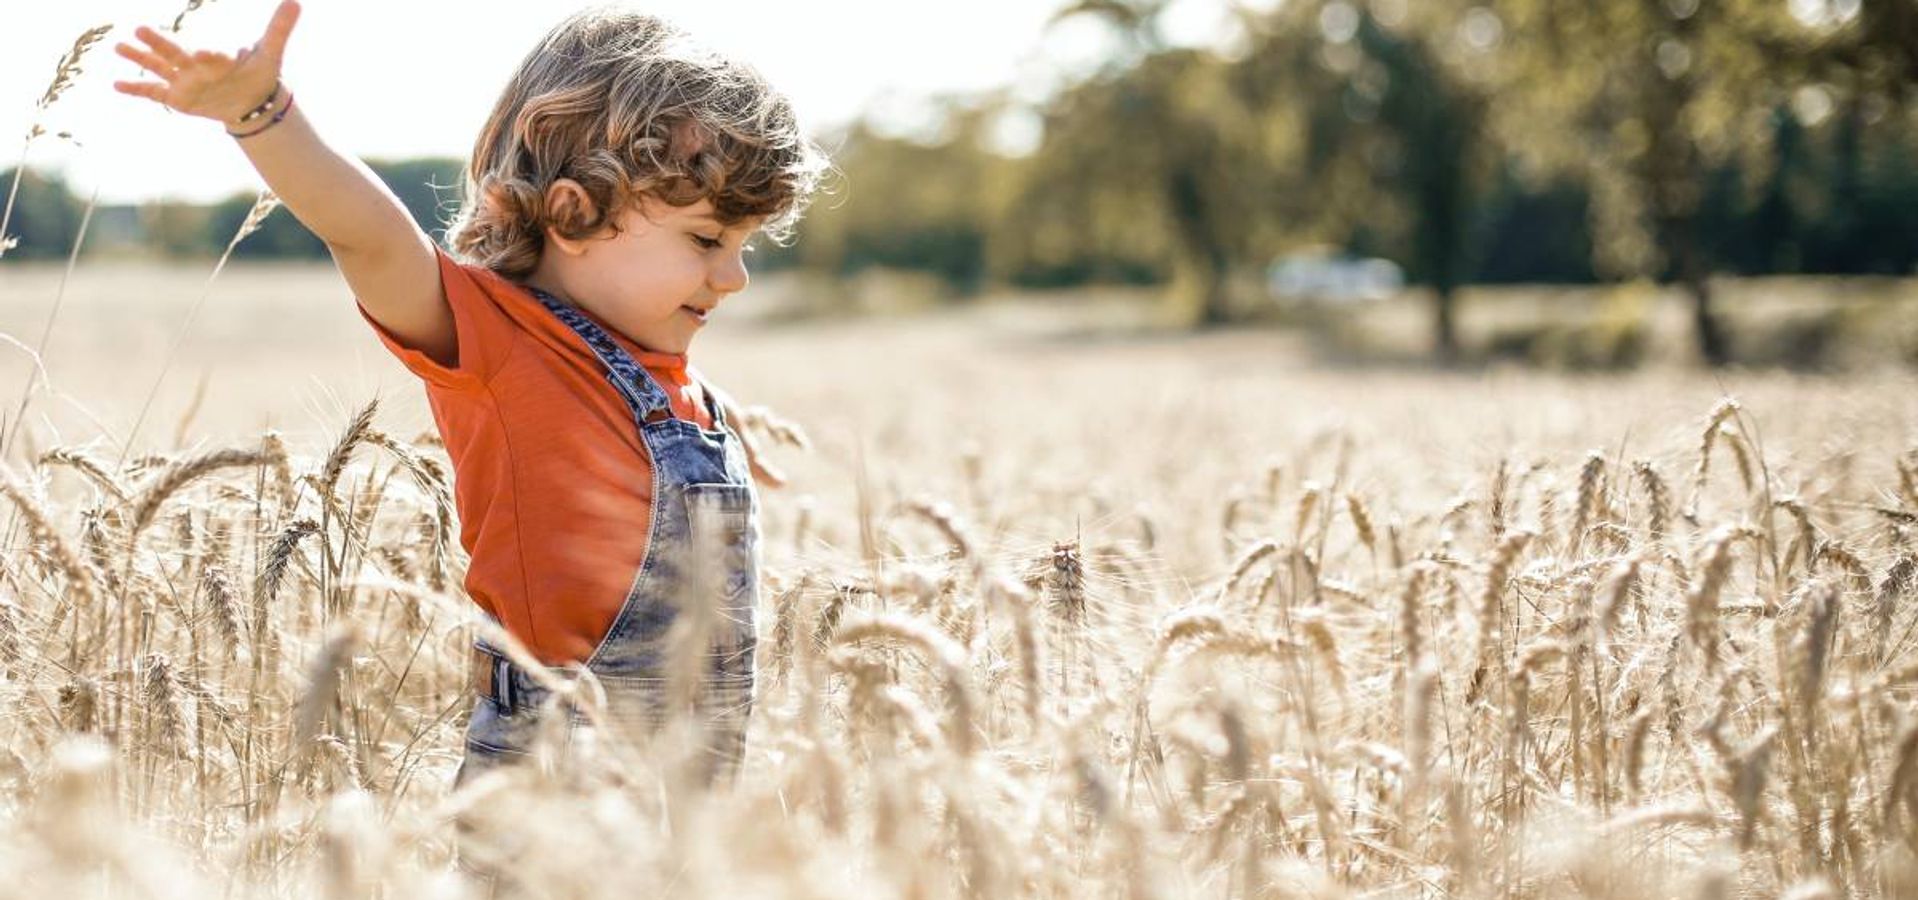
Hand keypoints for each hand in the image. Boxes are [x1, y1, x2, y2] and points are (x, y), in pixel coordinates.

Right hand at [111, 0, 300, 125]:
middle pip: (174, 52)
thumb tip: (296, 1)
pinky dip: (136, 89)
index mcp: (216, 55)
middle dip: (159, 43)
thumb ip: (279, 28)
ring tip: (119, 46)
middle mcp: (194, 64)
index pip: (213, 55)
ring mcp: (183, 79)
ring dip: (140, 58)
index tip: (206, 54)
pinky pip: (153, 92)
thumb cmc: (259, 72)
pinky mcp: (176, 97)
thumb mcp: (271, 53)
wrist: (250, 97)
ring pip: (158, 67)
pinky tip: (117, 84)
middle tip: (140, 29)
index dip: (212, 56)